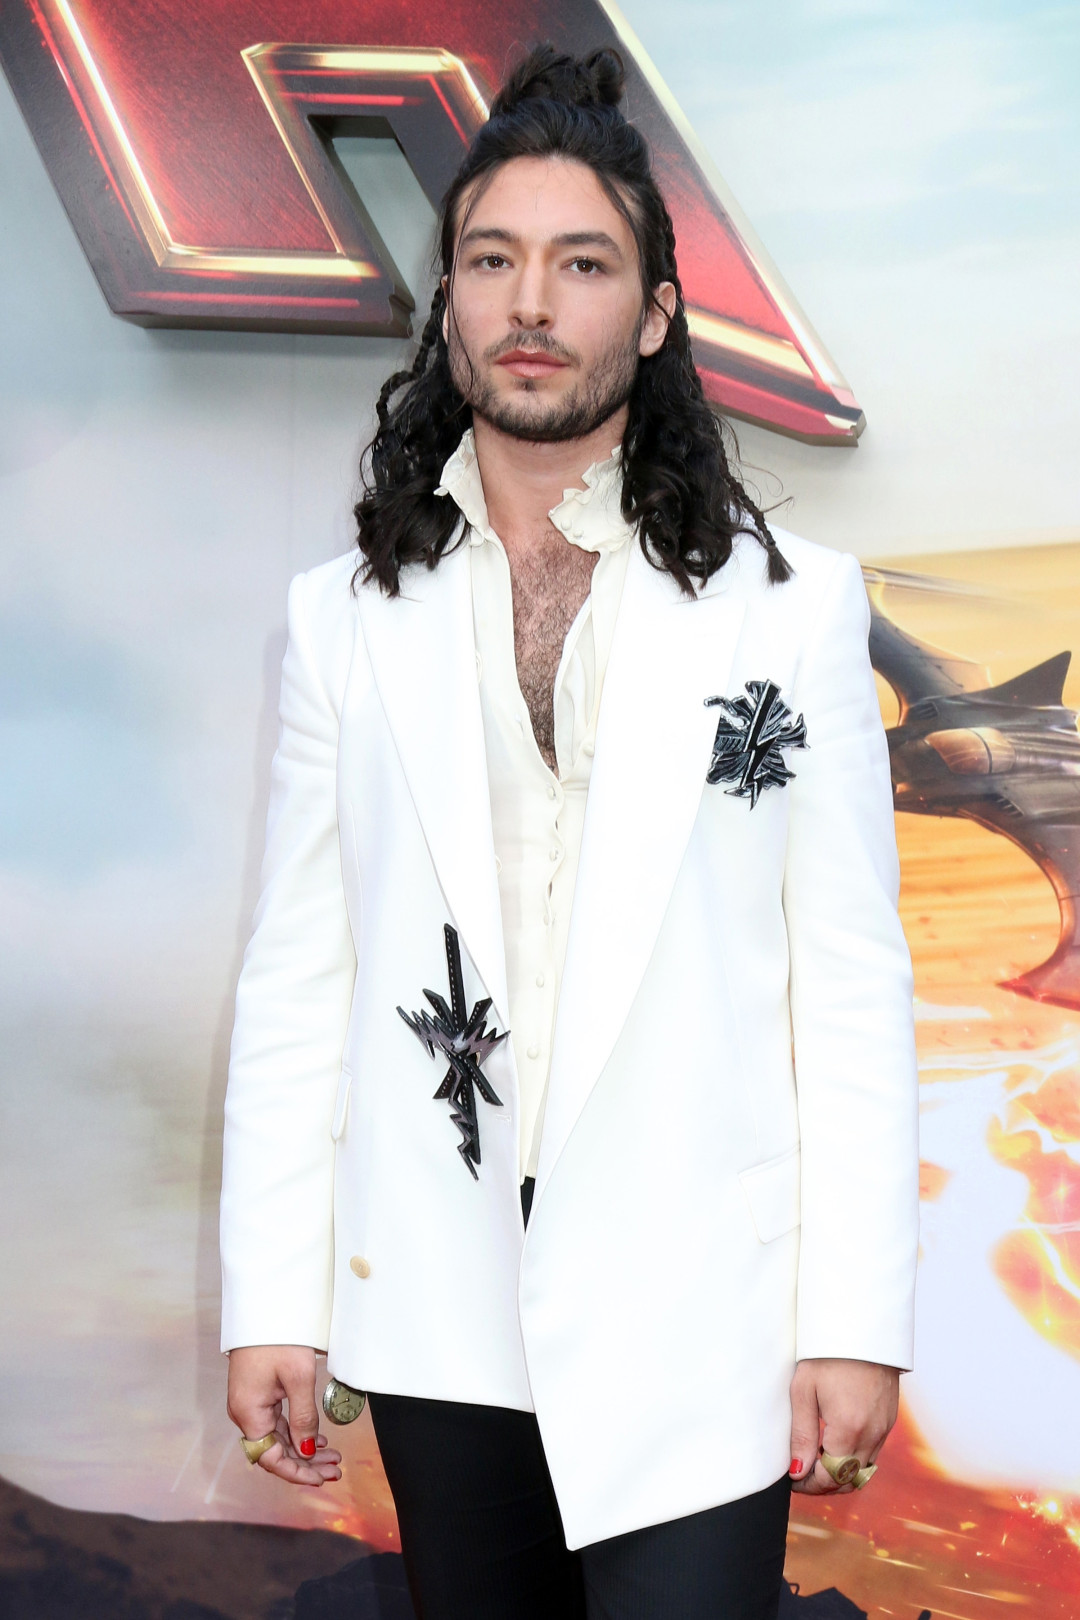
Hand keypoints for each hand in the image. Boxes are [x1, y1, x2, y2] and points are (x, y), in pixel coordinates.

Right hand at [226, 1345, 342, 1487]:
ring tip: (332, 1456)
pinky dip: (297, 1432)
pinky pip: (276, 1422)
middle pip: (275, 1450)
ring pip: (278, 1437)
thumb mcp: (298, 1378)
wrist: (265, 1306)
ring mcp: (249, 1403)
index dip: (295, 1472)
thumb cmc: (279, 1337)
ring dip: (304, 1449)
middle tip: (335, 1469)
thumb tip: (308, 1451)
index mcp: (248, 1413)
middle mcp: (244, 1412)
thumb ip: (303, 1417)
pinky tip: (317, 1438)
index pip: (270, 1458)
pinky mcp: (257, 1393)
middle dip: (305, 1463)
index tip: (320, 1479)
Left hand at [788, 1357, 898, 1494]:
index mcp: (849, 1429)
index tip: (792, 1479)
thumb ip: (801, 1435)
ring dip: (840, 1472)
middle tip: (801, 1474)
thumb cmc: (827, 1354)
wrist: (862, 1328)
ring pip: (863, 1470)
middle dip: (824, 1484)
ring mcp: (884, 1428)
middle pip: (849, 1480)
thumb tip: (797, 1471)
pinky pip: (873, 1453)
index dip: (809, 1485)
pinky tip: (834, 1442)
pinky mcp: (889, 1420)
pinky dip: (854, 1458)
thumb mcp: (804, 1390)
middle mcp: (872, 1434)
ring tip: (815, 1458)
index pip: (830, 1478)